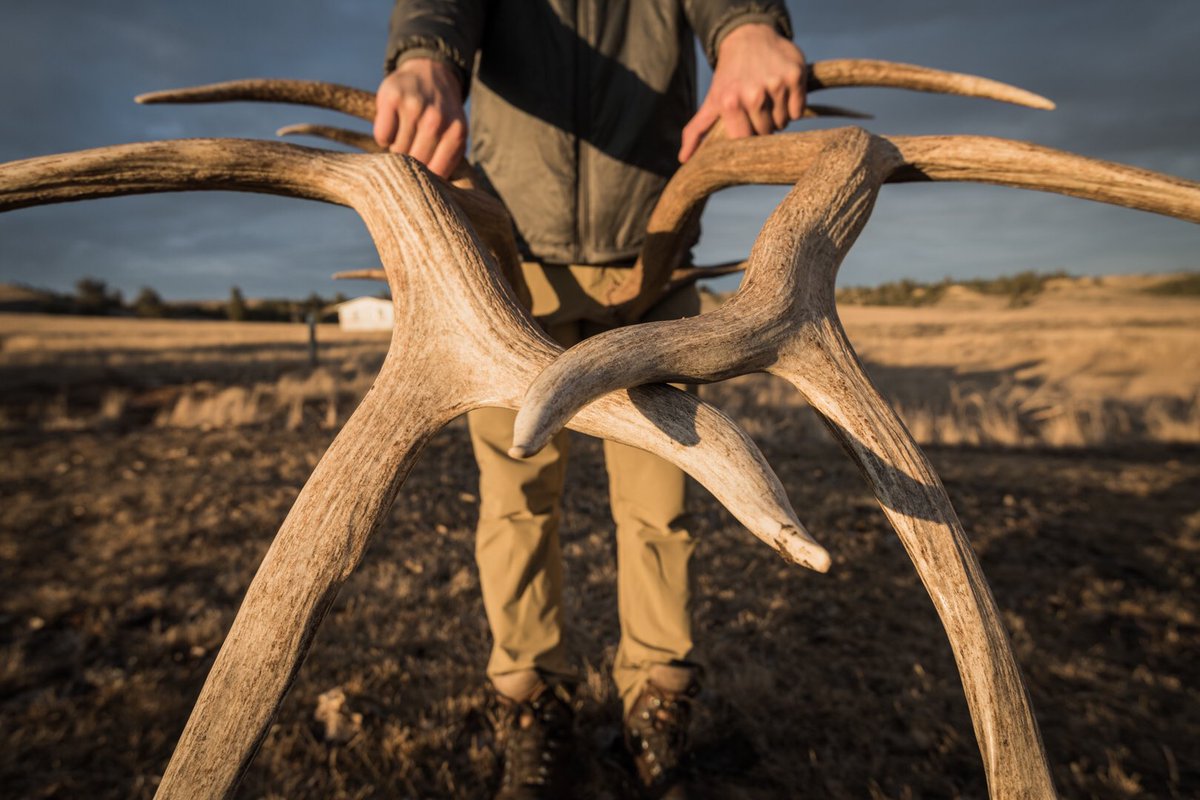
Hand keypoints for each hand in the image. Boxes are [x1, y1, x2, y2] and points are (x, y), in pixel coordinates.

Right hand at [374, 58, 466, 177]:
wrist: (431, 73)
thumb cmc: (441, 115)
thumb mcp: (455, 136)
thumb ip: (448, 163)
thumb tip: (432, 202)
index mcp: (457, 135)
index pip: (435, 175)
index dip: (425, 181)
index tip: (420, 182)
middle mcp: (436, 120)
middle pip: (414, 164)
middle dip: (410, 165)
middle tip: (412, 153)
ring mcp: (414, 107)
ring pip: (396, 151)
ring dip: (397, 149)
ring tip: (405, 136)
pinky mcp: (392, 97)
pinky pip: (382, 135)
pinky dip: (384, 136)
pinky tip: (394, 125)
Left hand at [679, 24, 806, 162]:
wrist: (747, 37)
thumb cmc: (728, 76)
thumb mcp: (711, 101)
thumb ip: (696, 131)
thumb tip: (683, 159)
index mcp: (730, 103)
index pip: (745, 141)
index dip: (747, 135)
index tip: (744, 123)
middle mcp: (753, 94)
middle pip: (766, 133)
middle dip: (762, 125)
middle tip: (756, 107)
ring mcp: (776, 84)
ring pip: (783, 123)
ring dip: (777, 116)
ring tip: (768, 98)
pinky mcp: (795, 76)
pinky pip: (798, 111)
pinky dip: (792, 106)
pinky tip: (781, 92)